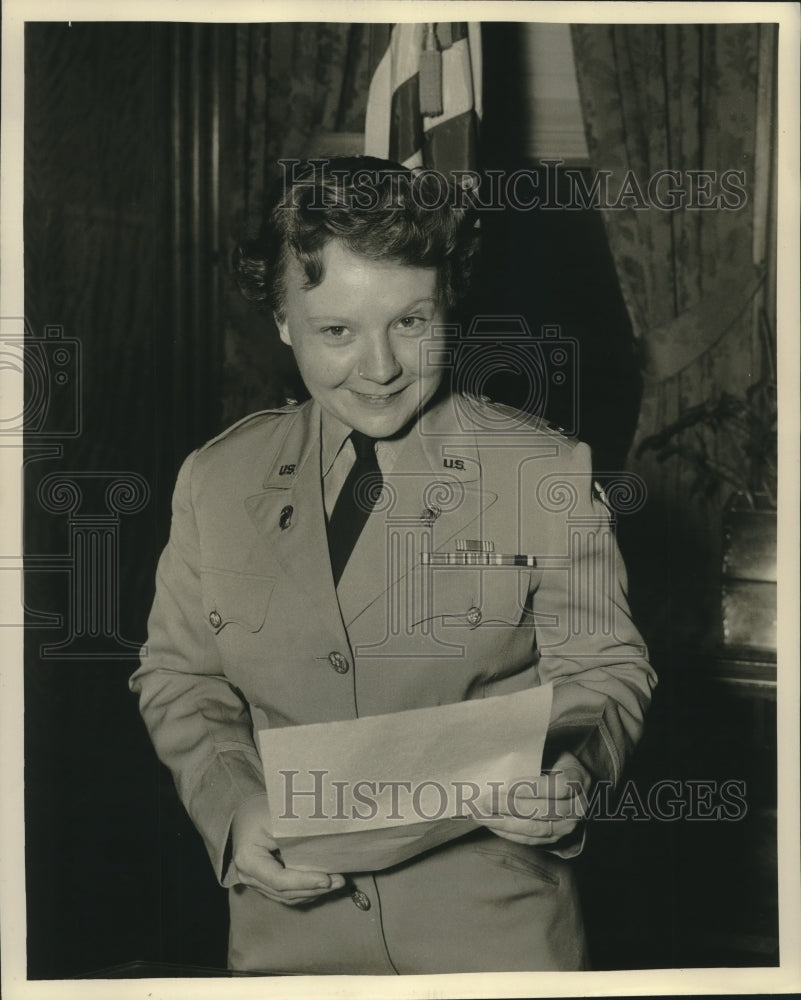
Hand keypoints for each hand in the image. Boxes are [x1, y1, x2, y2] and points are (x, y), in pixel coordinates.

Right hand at [229, 794, 345, 904]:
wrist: (246, 813)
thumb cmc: (261, 811)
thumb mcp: (276, 817)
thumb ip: (296, 833)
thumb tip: (329, 840)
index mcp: (248, 860)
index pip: (279, 879)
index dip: (303, 881)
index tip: (326, 879)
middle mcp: (249, 877)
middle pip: (284, 892)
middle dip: (314, 888)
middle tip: (340, 881)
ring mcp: (256, 882)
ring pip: (287, 896)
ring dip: (313, 892)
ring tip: (337, 882)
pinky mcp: (265, 883)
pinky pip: (287, 893)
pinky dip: (306, 890)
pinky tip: (324, 884)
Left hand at [477, 751, 590, 845]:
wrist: (571, 784)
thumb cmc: (554, 762)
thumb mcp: (550, 751)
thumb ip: (533, 755)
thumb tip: (502, 757)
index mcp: (578, 778)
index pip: (558, 787)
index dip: (534, 787)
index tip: (508, 784)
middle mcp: (578, 806)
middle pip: (544, 810)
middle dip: (511, 807)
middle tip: (486, 801)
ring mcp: (568, 826)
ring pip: (536, 829)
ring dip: (506, 823)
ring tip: (482, 816)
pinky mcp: (556, 838)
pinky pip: (532, 840)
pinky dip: (510, 834)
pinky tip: (492, 824)